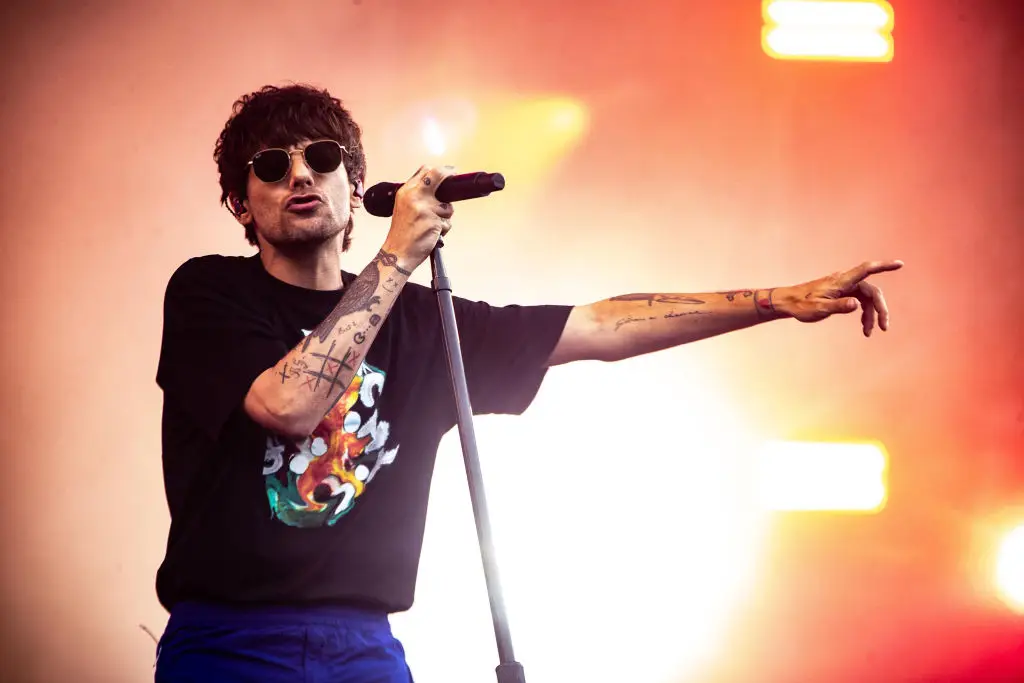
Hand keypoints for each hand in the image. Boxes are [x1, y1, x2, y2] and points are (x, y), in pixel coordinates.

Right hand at [382, 165, 455, 269]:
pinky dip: (443, 230)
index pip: (425, 170)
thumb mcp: (404, 207)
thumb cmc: (403, 233)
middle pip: (438, 175)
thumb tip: (439, 186)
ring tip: (431, 226)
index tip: (449, 171)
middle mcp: (414, 196)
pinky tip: (432, 234)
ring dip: (445, 217)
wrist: (397, 253)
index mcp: (405, 191)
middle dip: (449, 175)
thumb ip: (418, 195)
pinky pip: (448, 223)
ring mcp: (424, 208)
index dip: (440, 170)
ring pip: (448, 207)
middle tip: (454, 176)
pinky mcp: (433, 221)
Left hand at [776, 260, 903, 335]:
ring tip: (869, 333)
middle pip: (872, 291)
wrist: (788, 303)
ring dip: (871, 315)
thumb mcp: (818, 308)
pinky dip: (863, 314)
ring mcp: (844, 287)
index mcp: (841, 281)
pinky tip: (864, 327)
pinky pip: (860, 302)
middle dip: (880, 309)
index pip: (866, 270)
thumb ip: (838, 306)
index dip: (884, 266)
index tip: (900, 264)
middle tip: (884, 327)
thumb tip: (856, 304)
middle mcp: (845, 282)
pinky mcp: (842, 294)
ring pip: (867, 299)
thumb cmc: (801, 305)